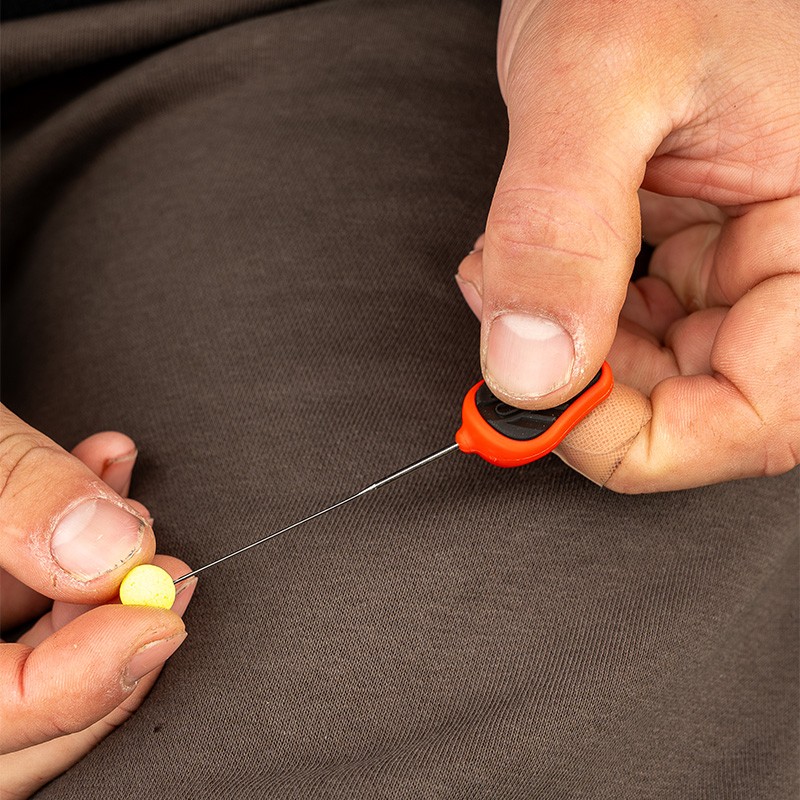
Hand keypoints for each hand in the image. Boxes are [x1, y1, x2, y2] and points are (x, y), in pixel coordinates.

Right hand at [0, 406, 194, 797]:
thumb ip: (19, 494)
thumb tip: (114, 553)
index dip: (82, 685)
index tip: (161, 620)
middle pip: (6, 728)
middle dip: (104, 651)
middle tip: (165, 580)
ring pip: (7, 676)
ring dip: (88, 596)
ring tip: (129, 515)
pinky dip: (51, 561)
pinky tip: (91, 486)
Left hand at [457, 0, 798, 491]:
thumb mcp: (597, 78)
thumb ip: (562, 228)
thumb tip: (529, 371)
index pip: (759, 418)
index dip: (640, 442)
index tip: (537, 410)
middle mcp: (795, 260)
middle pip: (702, 405)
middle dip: (586, 389)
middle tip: (507, 331)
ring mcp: (747, 256)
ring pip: (659, 370)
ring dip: (570, 349)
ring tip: (510, 271)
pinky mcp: (700, 244)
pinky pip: (637, 322)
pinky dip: (573, 312)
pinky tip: (535, 263)